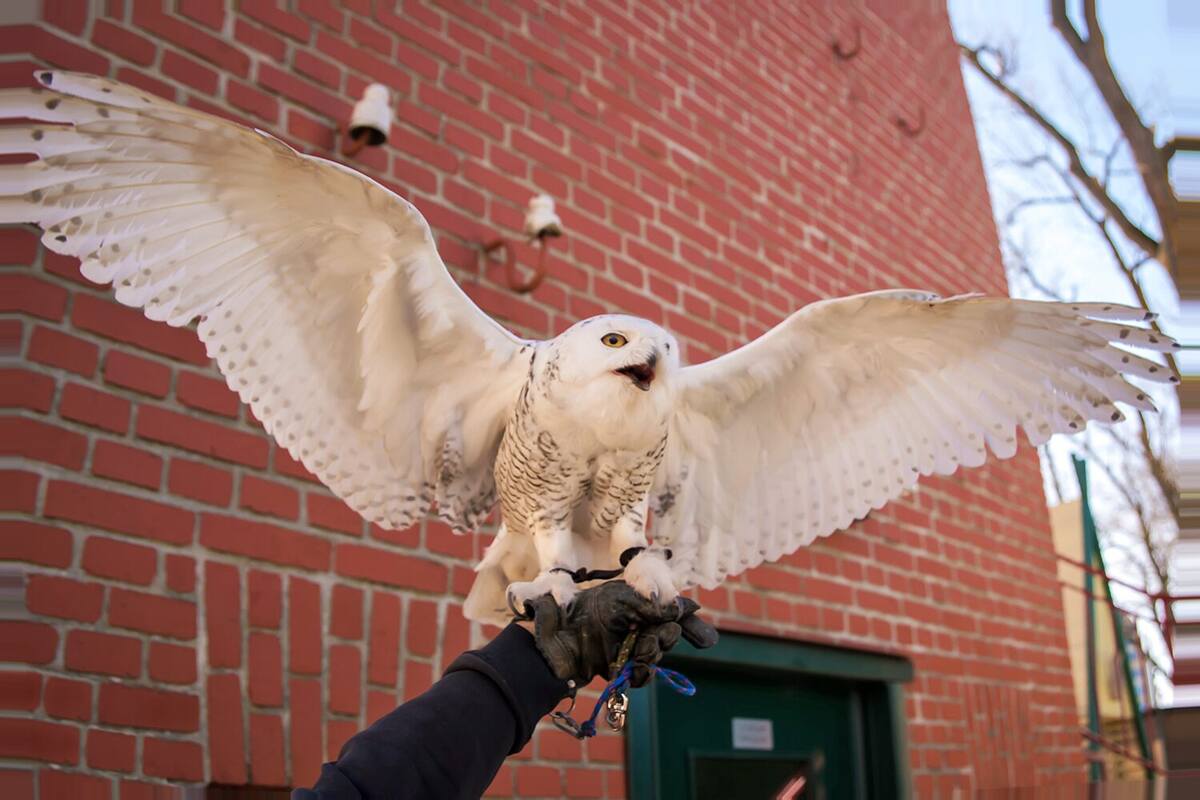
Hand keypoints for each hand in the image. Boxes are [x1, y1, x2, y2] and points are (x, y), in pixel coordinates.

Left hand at [523, 580, 716, 686]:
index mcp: (635, 601)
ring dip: (653, 654)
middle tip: (658, 636)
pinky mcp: (618, 667)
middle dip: (667, 636)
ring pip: (656, 655)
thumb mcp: (622, 601)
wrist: (556, 639)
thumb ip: (653, 605)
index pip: (669, 609)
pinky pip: (641, 674)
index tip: (705, 636)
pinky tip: (636, 670)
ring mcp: (626, 645)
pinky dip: (642, 673)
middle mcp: (634, 623)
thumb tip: (681, 609)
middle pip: (668, 633)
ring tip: (641, 651)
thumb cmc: (584, 610)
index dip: (688, 619)